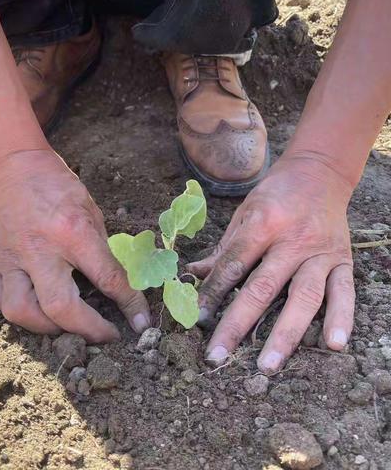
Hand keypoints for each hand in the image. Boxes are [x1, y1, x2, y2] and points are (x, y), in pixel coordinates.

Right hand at [0, 149, 150, 341]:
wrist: (14, 168)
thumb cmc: (59, 187)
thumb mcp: (92, 212)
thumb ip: (100, 251)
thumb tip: (115, 285)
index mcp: (73, 232)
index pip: (107, 278)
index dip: (129, 305)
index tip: (140, 323)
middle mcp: (40, 249)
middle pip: (60, 307)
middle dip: (88, 331)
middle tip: (105, 336)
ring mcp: (11, 257)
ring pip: (21, 312)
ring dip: (48, 328)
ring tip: (67, 326)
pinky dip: (18, 314)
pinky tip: (35, 310)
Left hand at [188, 155, 355, 372]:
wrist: (319, 173)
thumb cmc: (275, 194)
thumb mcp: (244, 213)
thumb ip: (224, 247)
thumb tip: (194, 273)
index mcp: (263, 223)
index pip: (233, 264)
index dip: (212, 293)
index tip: (196, 319)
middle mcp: (293, 239)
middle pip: (262, 288)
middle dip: (237, 324)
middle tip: (218, 356)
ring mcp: (321, 252)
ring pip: (303, 298)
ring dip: (285, 334)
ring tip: (266, 366)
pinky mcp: (344, 260)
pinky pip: (344, 292)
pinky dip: (341, 319)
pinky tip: (332, 345)